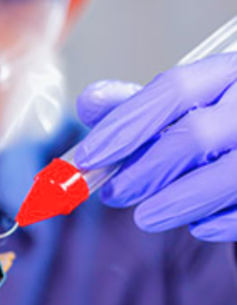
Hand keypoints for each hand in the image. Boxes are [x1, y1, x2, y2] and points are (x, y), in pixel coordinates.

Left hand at [74, 53, 236, 241]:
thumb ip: (134, 106)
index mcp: (227, 74)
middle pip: (196, 135)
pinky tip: (198, 226)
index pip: (173, 89)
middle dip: (143, 171)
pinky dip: (219, 220)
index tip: (86, 158)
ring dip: (176, 201)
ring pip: (229, 174)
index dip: (124, 126)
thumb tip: (91, 102)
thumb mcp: (177, 110)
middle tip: (113, 194)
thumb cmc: (214, 131)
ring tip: (146, 217)